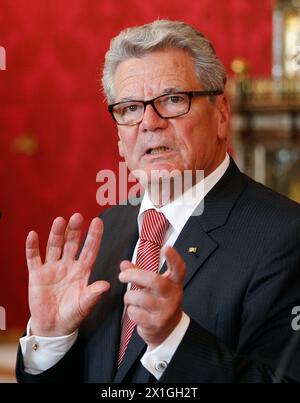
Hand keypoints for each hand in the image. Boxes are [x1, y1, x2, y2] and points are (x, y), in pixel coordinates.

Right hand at [26, 213, 109, 336]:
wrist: (53, 326)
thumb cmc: (72, 314)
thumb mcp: (84, 305)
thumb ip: (93, 294)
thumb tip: (106, 285)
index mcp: (82, 271)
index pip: (90, 250)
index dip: (94, 236)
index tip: (98, 222)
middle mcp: (68, 265)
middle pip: (71, 244)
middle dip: (74, 230)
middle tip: (78, 216)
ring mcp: (52, 268)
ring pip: (54, 246)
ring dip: (56, 234)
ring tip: (60, 221)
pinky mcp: (37, 274)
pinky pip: (34, 258)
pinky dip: (32, 247)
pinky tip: (33, 235)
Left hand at [119, 246, 185, 348]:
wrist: (168, 330)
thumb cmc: (159, 302)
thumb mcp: (153, 286)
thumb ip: (139, 273)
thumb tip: (124, 264)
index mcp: (174, 283)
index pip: (178, 268)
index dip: (173, 258)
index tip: (166, 248)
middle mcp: (172, 296)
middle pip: (154, 280)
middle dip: (134, 275)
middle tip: (122, 276)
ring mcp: (165, 310)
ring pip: (140, 297)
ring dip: (129, 297)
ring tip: (129, 298)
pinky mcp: (156, 324)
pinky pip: (135, 313)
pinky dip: (131, 311)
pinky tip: (135, 311)